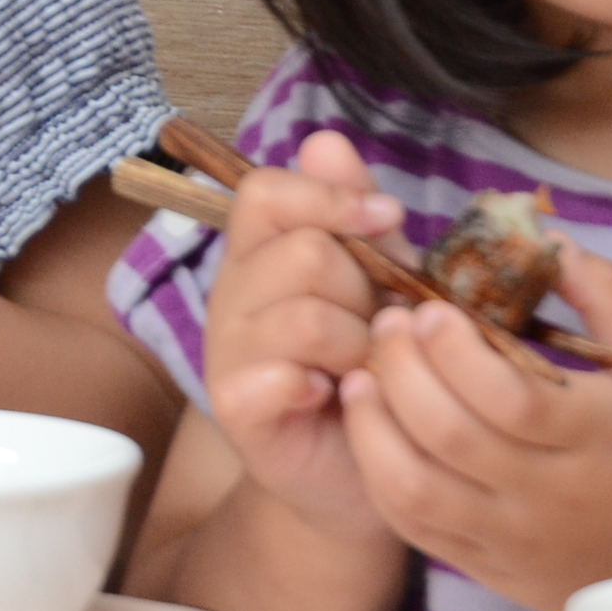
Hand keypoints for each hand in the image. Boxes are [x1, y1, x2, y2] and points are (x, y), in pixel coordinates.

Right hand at [194, 128, 407, 550]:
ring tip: (365, 371)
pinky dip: (320, 385)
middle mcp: (232, 294)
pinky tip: (333, 398)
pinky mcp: (235, 407)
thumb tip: (327, 141)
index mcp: (261, 254)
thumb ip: (356, 216)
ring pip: (306, 317)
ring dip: (358, 346)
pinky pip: (278, 375)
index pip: (266, 192)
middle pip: (303, 254)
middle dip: (364, 291)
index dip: (329, 199)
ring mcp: (226, 351)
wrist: (361, 470)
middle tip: (377, 329)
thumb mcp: (380, 281)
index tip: (385, 222)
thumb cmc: (372, 368)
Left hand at [341, 242, 611, 610]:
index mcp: (601, 437)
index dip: (457, 351)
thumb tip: (543, 236)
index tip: (431, 308)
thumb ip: (608, 295)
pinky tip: (372, 427)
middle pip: (451, 436)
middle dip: (403, 370)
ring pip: (415, 489)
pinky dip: (378, 473)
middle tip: (386, 323)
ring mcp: (511, 538)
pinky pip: (411, 525)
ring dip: (373, 425)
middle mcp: (550, 494)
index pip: (511, 398)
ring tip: (361, 373)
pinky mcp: (484, 566)